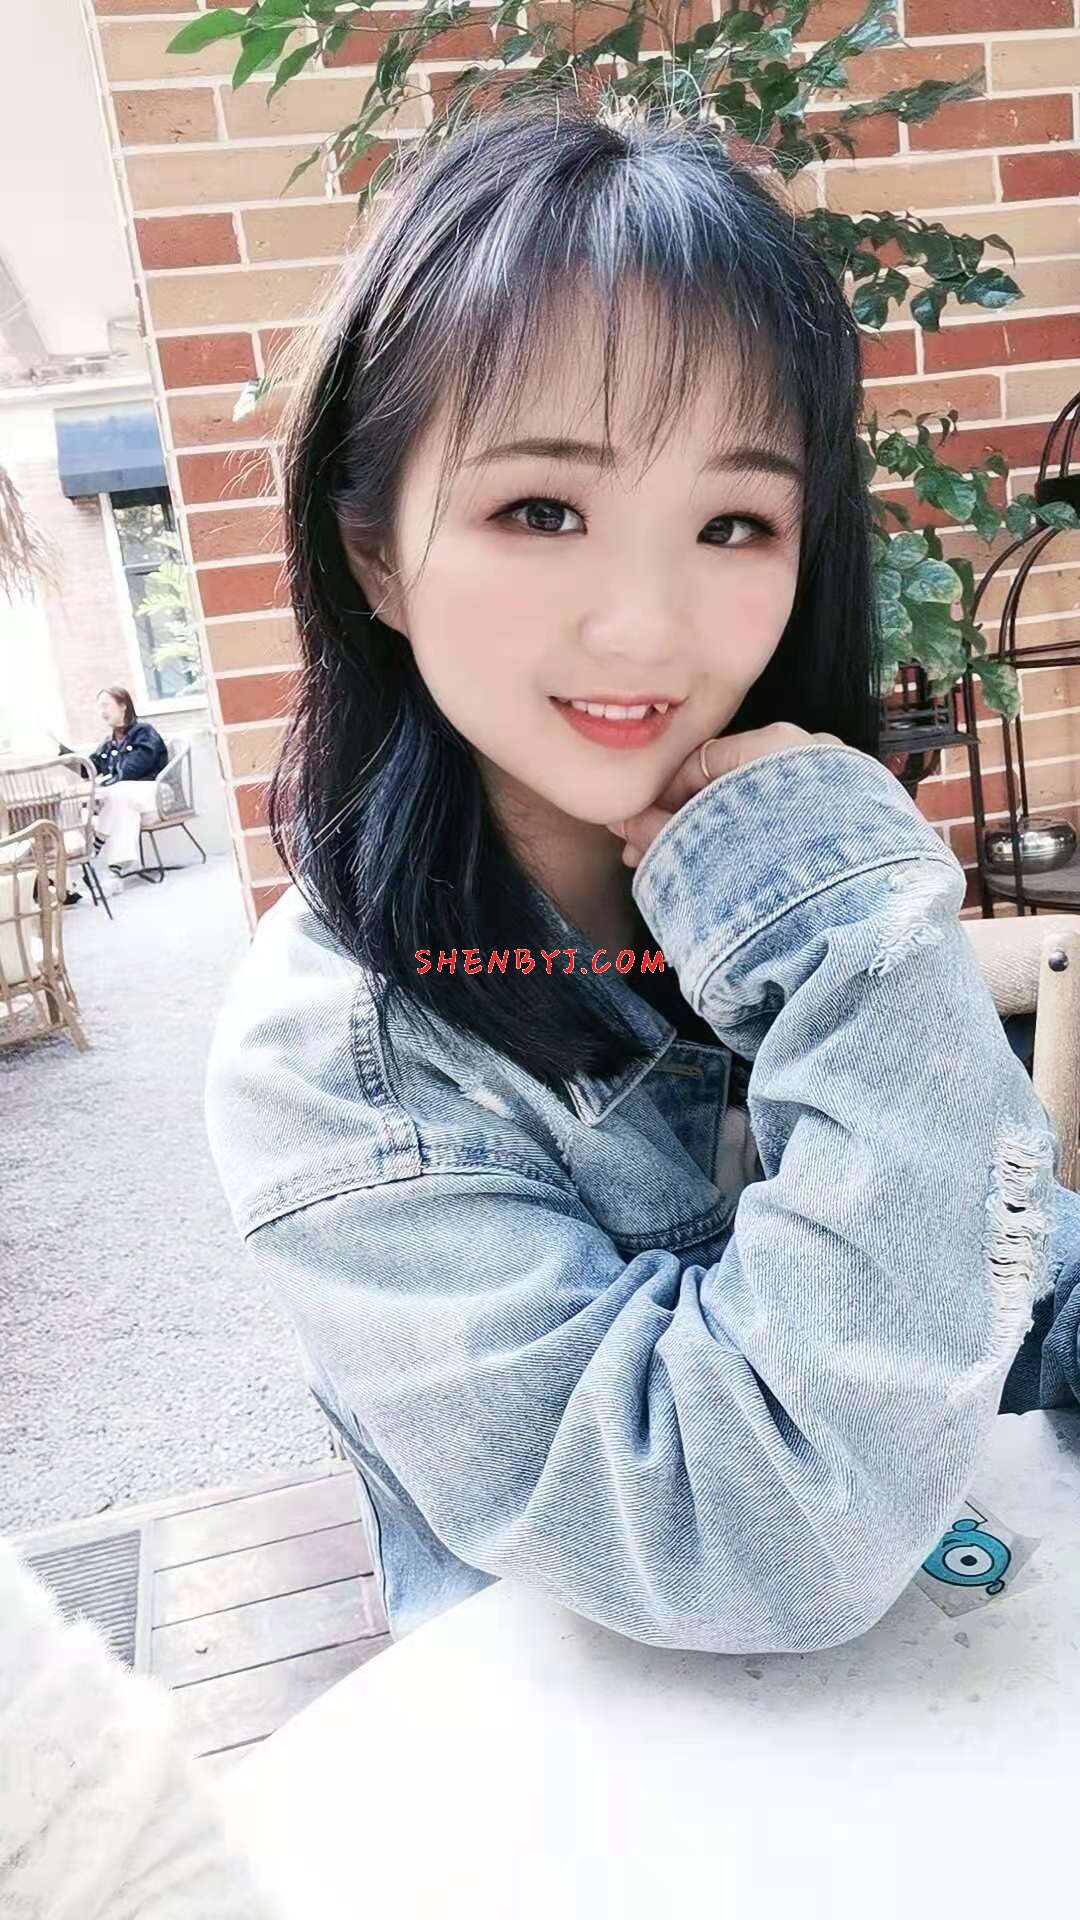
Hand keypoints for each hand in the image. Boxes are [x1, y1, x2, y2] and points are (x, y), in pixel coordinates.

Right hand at [607, 723, 842, 868]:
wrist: (859, 916)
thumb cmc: (778, 871)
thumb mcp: (703, 846)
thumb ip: (657, 831)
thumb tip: (622, 823)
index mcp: (775, 743)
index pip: (698, 761)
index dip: (659, 799)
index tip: (637, 832)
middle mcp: (811, 752)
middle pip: (729, 783)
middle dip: (686, 822)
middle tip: (652, 859)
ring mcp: (840, 784)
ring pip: (760, 806)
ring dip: (721, 836)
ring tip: (690, 877)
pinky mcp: (857, 821)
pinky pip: (793, 824)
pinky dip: (761, 843)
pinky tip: (736, 875)